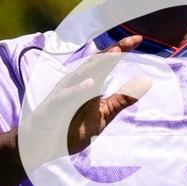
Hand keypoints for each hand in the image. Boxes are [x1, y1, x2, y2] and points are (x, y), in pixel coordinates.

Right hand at [17, 34, 149, 170]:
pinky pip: (66, 96)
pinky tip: (90, 83)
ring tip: (115, 54)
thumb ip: (121, 100)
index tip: (139, 39)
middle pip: (97, 63)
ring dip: (99, 64)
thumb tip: (147, 82)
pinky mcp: (53, 107)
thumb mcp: (102, 116)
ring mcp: (64, 94)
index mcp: (89, 84)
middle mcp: (76, 83)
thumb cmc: (69, 129)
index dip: (121, 51)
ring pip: (82, 74)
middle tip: (131, 40)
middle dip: (114, 51)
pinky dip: (77, 89)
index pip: (107, 63)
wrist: (39, 146)